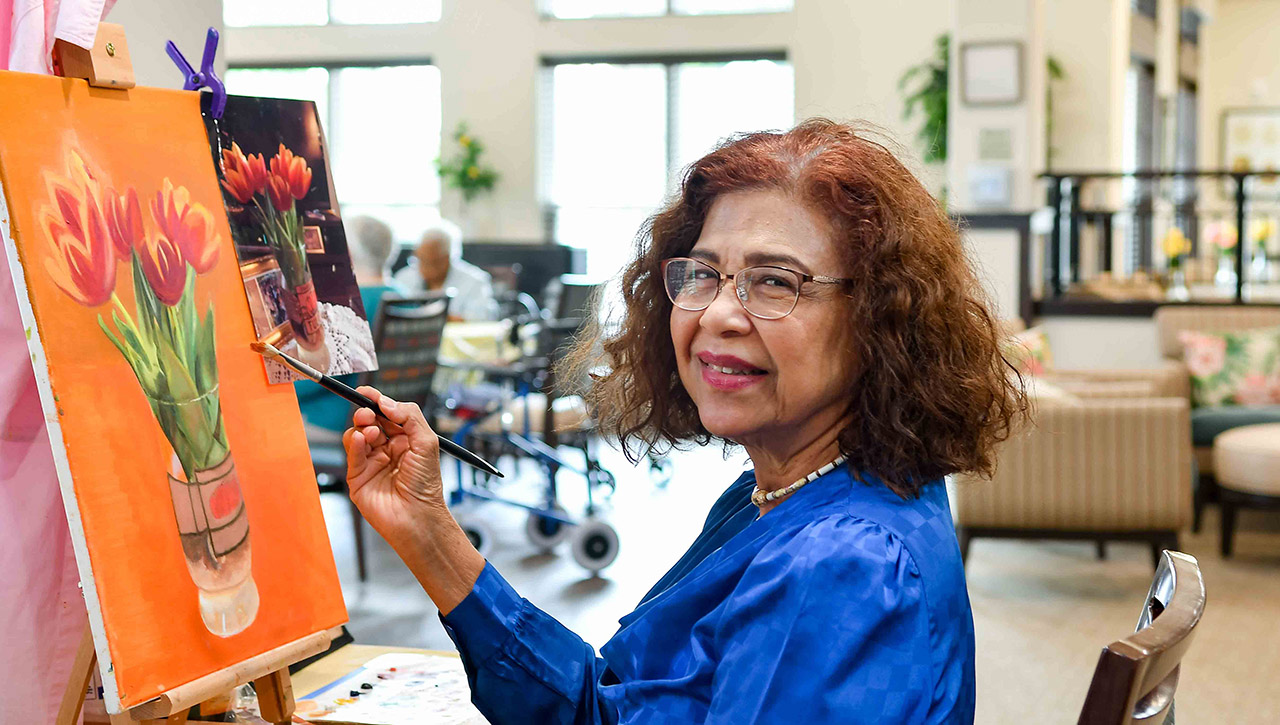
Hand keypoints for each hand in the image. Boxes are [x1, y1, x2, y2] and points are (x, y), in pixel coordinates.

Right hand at [342, 386, 445, 548]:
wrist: (416, 516)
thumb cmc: (426, 485)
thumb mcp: (427, 442)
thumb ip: (409, 416)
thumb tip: (387, 402)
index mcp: (405, 440)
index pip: (387, 414)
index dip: (377, 401)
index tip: (367, 392)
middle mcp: (386, 449)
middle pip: (369, 421)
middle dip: (366, 412)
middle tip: (368, 412)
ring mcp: (371, 462)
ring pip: (356, 434)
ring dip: (361, 427)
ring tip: (370, 431)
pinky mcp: (357, 476)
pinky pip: (351, 453)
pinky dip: (353, 442)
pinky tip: (361, 439)